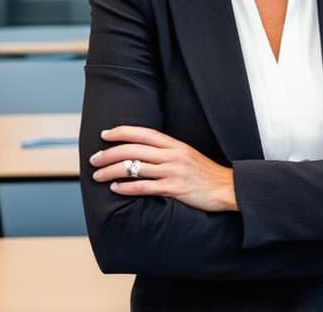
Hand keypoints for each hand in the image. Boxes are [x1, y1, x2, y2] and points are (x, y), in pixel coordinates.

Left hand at [89, 125, 237, 212]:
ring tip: (98, 176)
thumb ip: (166, 152)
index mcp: (174, 144)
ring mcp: (173, 171)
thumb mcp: (187, 155)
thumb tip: (142, 153)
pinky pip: (145, 187)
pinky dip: (127, 187)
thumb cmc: (206, 173)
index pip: (143, 133)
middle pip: (134, 149)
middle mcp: (172, 155)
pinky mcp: (175, 188)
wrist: (228, 188)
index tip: (105, 135)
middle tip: (94, 159)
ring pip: (135, 167)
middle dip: (110, 153)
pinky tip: (116, 188)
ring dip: (112, 171)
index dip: (121, 132)